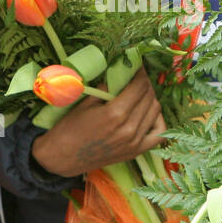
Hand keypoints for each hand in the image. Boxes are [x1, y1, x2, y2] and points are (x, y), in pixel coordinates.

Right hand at [30, 67, 165, 178]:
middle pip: (149, 96)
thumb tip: (121, 73)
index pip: (139, 85)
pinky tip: (149, 113)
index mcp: (116, 113)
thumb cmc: (70, 127)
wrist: (63, 157)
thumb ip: (107, 88)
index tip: (137, 64)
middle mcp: (129, 128)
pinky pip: (158, 134)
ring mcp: (135, 142)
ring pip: (155, 111)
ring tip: (141, 92)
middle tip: (137, 76)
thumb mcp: (86, 102)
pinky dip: (157, 121)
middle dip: (145, 82)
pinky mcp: (136, 152)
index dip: (140, 71)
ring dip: (151, 98)